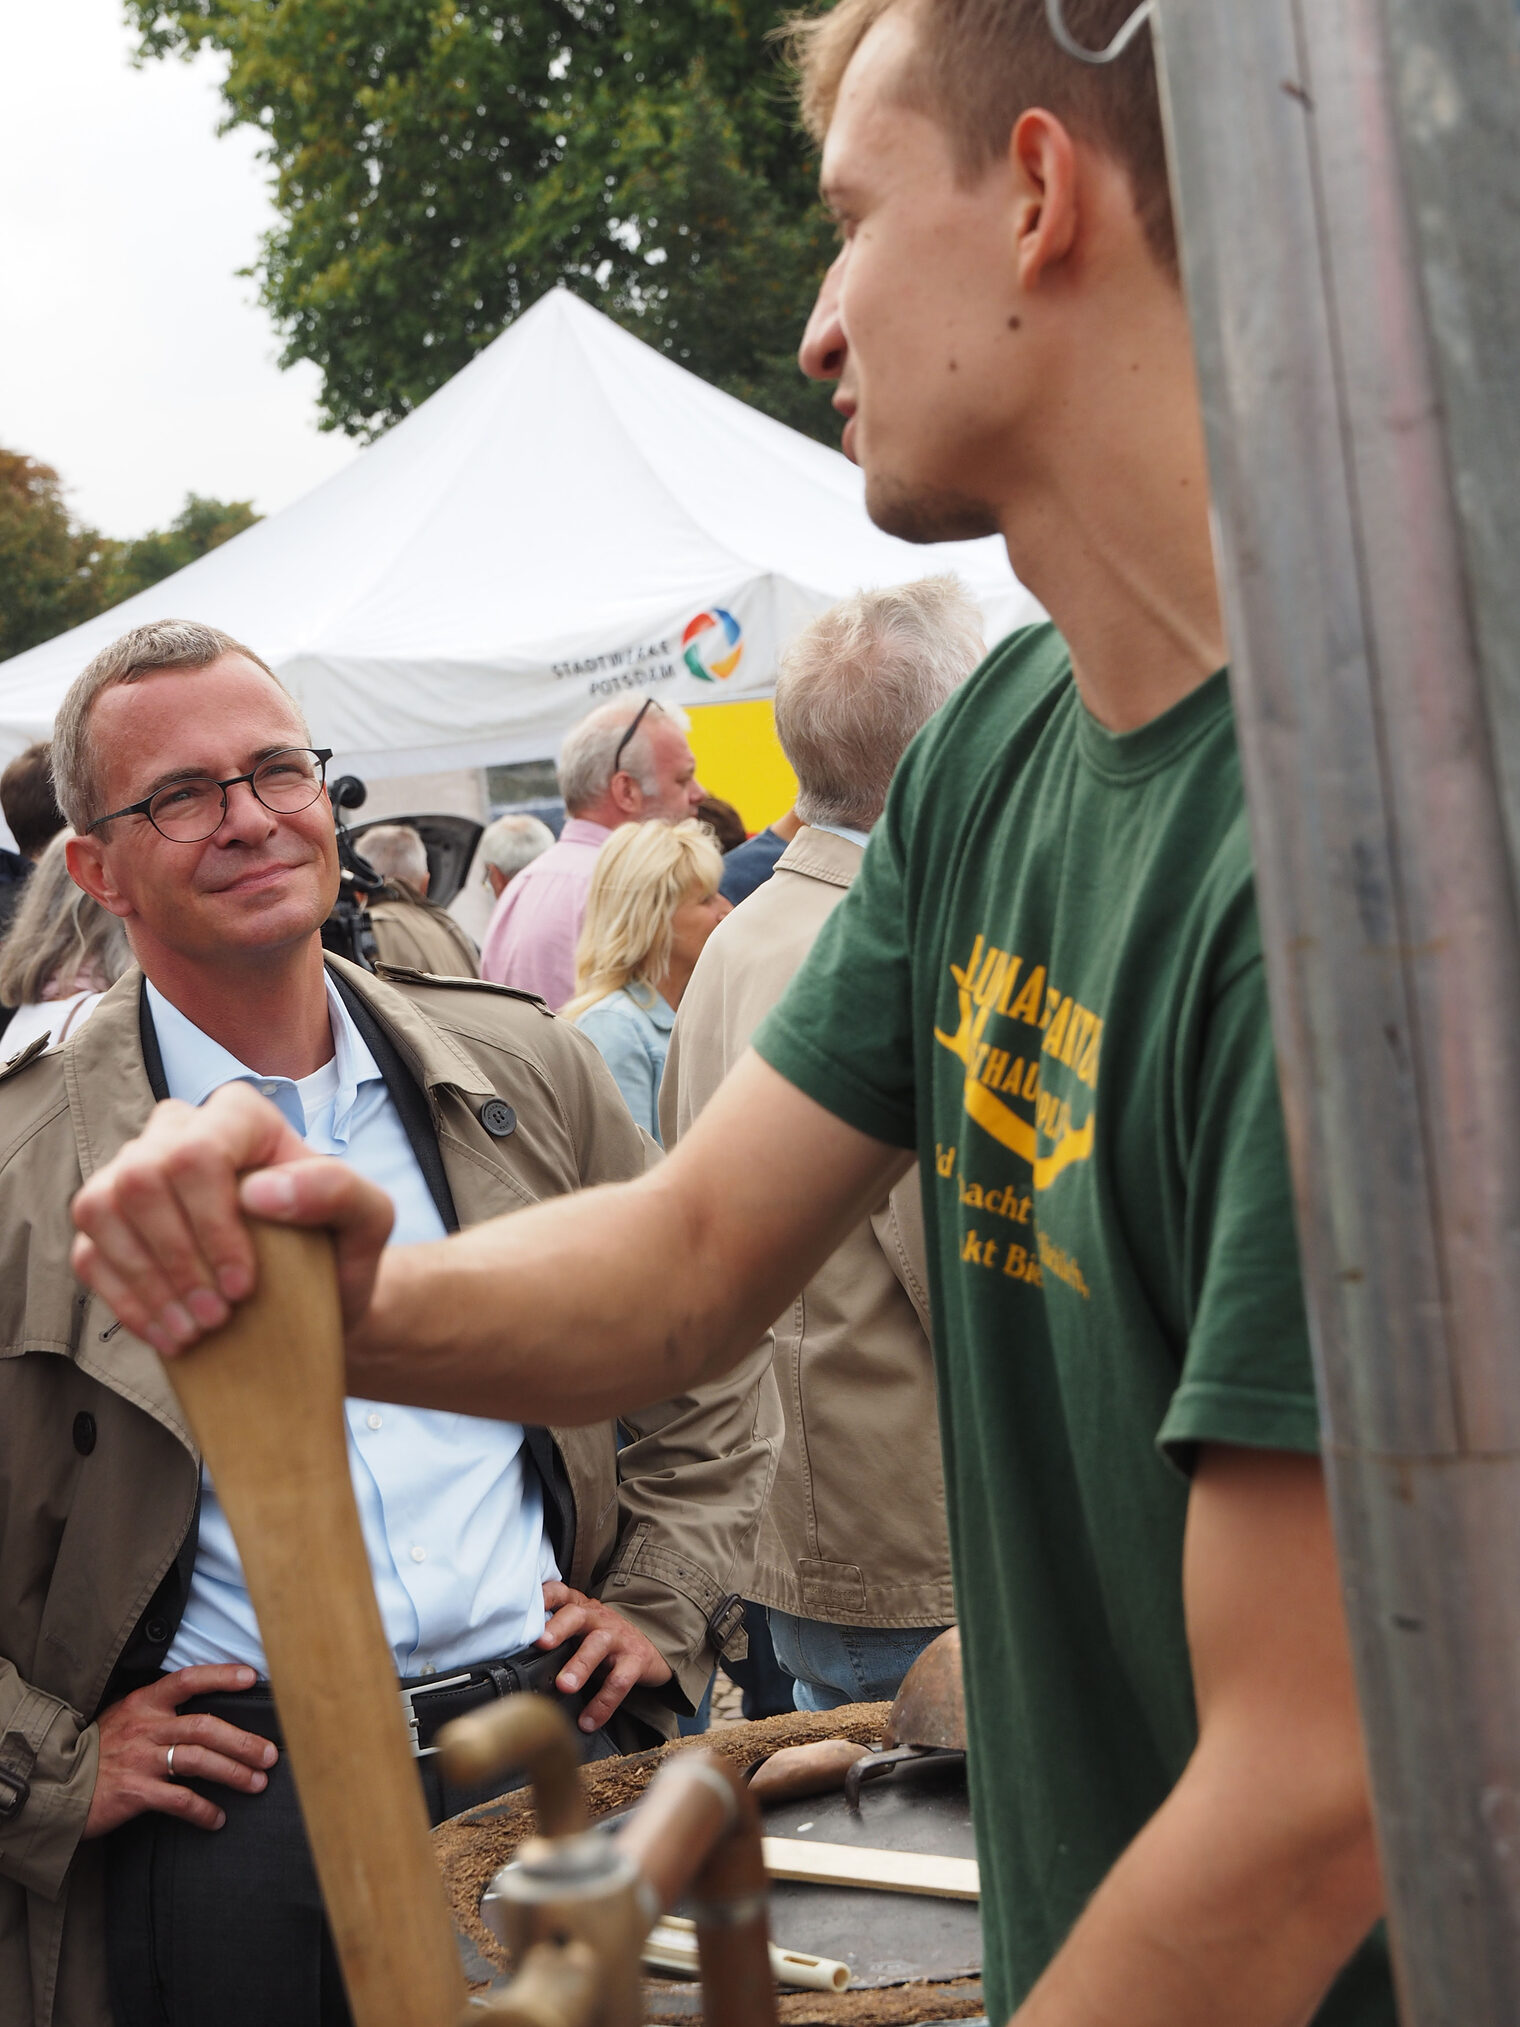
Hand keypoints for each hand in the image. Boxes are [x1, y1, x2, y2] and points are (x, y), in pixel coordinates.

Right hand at [70, 1085, 394, 1356]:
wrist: (315, 1294)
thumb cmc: (341, 1248)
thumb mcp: (369, 1219)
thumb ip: (338, 1191)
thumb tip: (261, 1192)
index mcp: (240, 1117)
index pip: (197, 1154)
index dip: (212, 1226)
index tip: (245, 1284)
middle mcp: (178, 1130)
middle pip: (141, 1179)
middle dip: (176, 1261)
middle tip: (218, 1317)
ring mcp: (135, 1173)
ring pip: (103, 1210)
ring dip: (146, 1283)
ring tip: (195, 1331)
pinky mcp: (109, 1222)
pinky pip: (89, 1251)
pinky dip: (124, 1300)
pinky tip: (167, 1334)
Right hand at [83, 1665, 278, 1837]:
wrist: (54, 1786)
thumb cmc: (97, 1751)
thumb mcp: (125, 1718)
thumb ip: (159, 1713)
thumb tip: (204, 1715)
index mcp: (144, 1703)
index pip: (187, 1679)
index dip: (220, 1675)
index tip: (251, 1677)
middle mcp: (145, 1727)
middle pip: (204, 1726)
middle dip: (243, 1740)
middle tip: (271, 1753)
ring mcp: (140, 1760)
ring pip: (197, 1760)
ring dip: (233, 1772)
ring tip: (257, 1783)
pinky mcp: (134, 1792)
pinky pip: (178, 1800)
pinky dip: (202, 1810)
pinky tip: (217, 1818)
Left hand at [537, 1581, 672, 1732]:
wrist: (648, 1648)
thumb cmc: (603, 1640)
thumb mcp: (580, 1630)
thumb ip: (554, 1634)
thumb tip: (510, 1657)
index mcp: (580, 1609)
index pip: (560, 1593)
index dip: (544, 1596)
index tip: (527, 1607)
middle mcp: (598, 1619)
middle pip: (577, 1615)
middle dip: (559, 1627)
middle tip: (542, 1643)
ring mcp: (618, 1638)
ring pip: (599, 1644)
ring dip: (580, 1664)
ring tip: (564, 1686)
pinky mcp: (635, 1660)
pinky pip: (620, 1681)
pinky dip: (603, 1703)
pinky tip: (588, 1721)